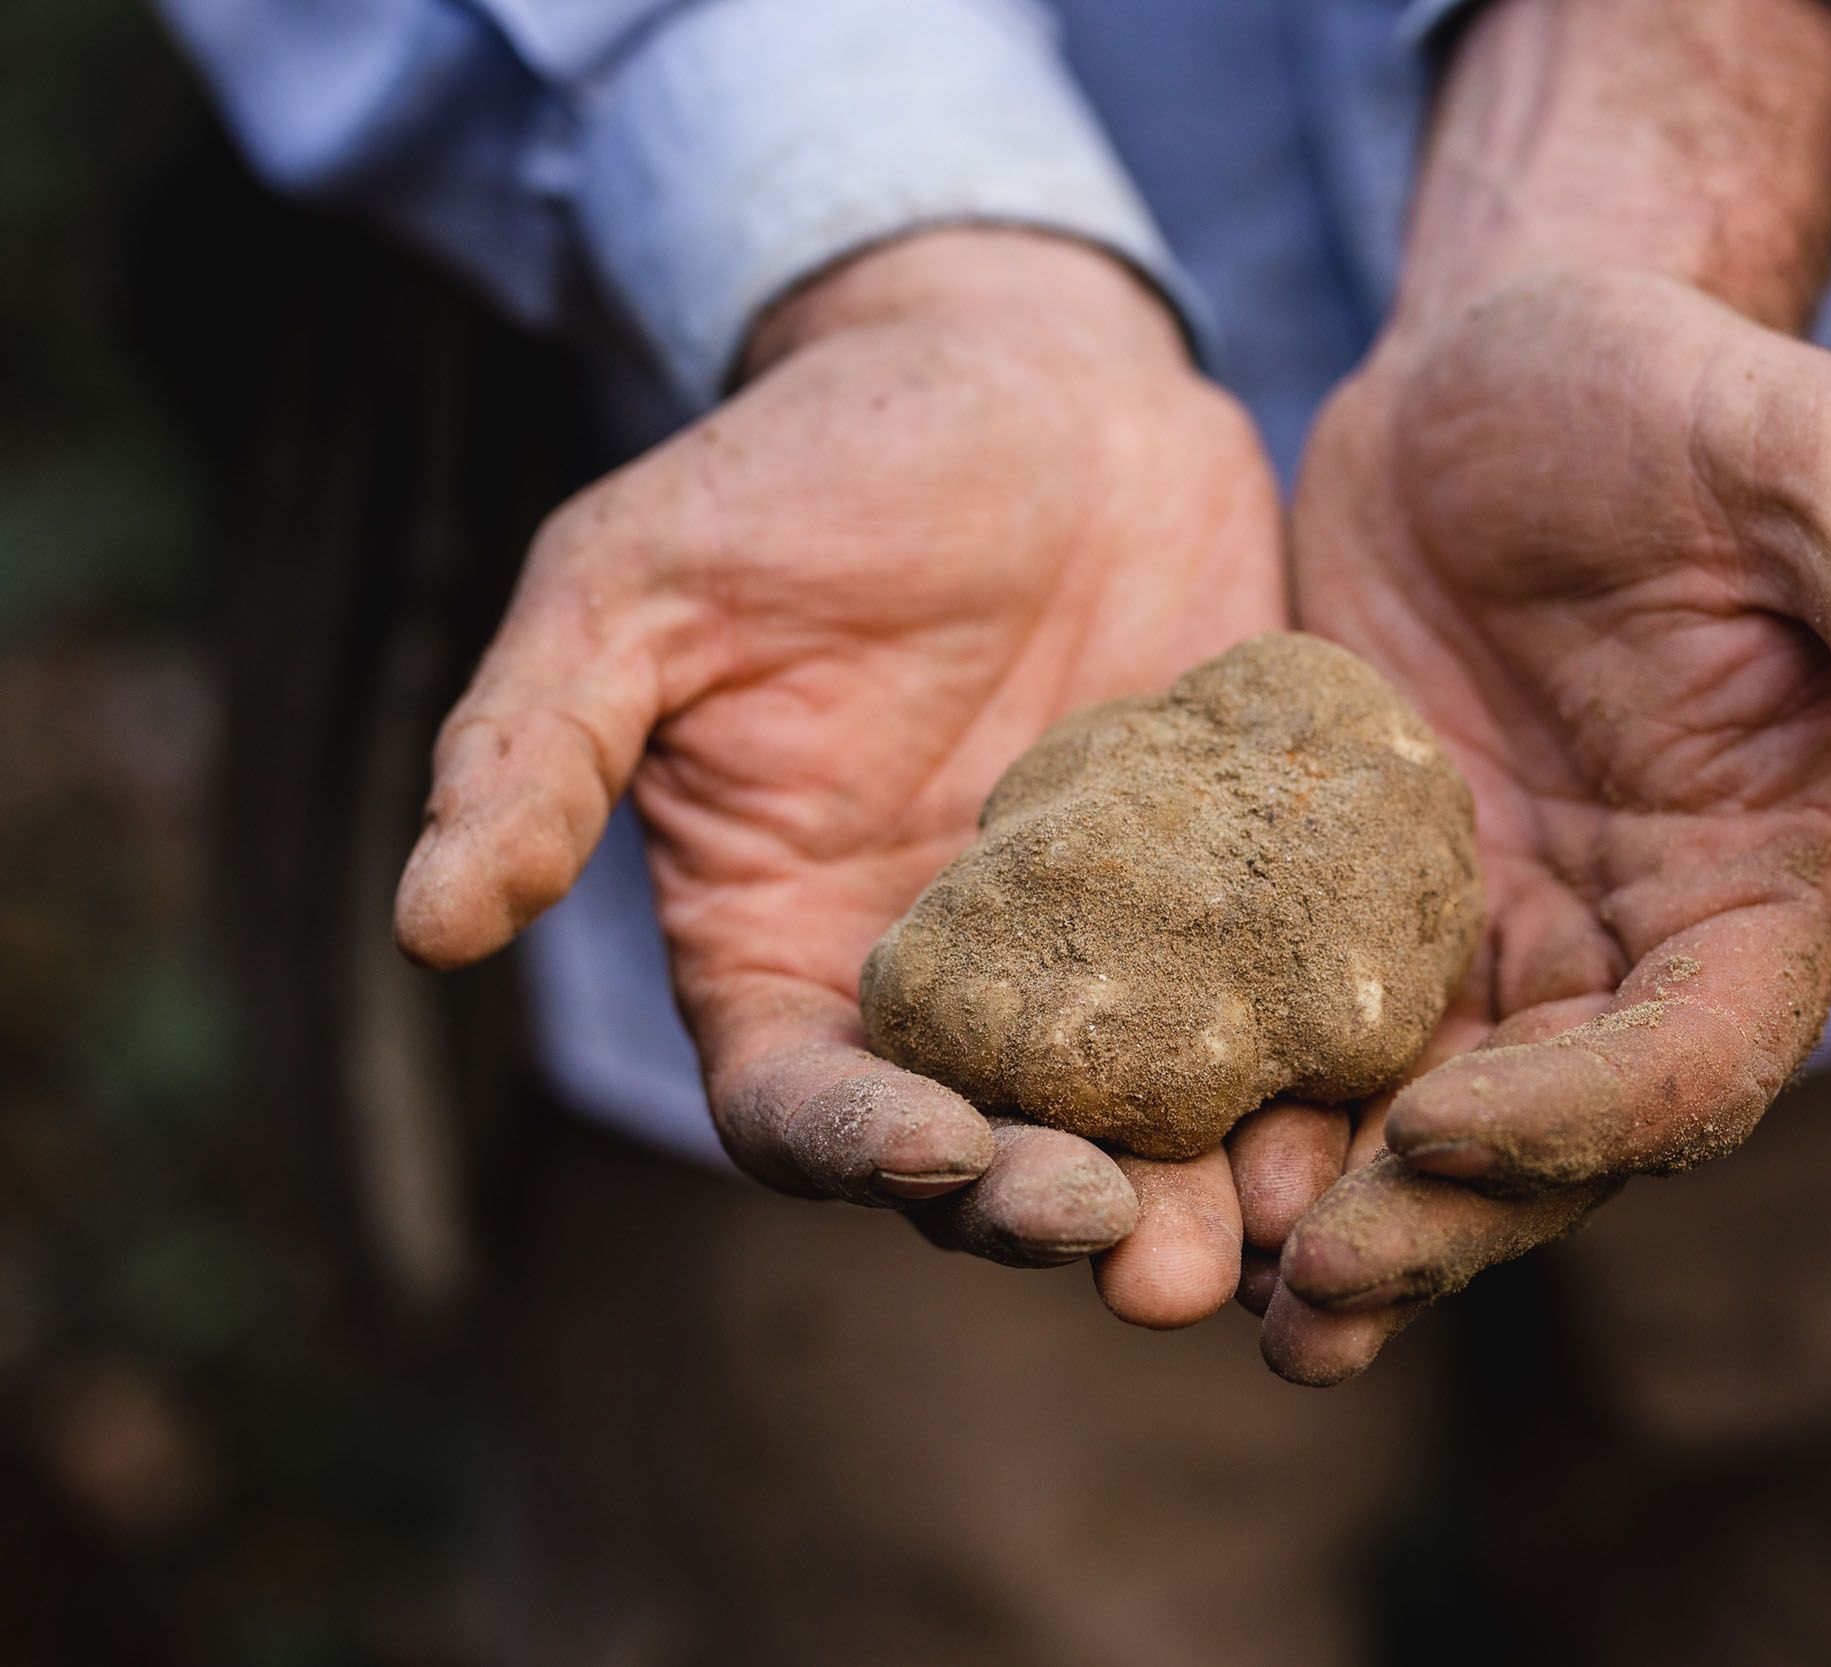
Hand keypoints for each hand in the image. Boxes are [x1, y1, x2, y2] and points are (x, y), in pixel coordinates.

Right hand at [394, 229, 1284, 1325]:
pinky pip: (1288, 1005)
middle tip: (1141, 1253)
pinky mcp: (1248, 897)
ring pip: (1154, 1121)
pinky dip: (1327, 1065)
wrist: (1027, 380)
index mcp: (792, 951)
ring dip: (1206, 1191)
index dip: (864, 1152)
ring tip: (1268, 1229)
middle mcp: (954, 989)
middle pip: (994, 1157)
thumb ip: (540, 746)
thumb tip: (424, 923)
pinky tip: (1384, 1092)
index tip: (946, 1156)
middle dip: (1060, 1214)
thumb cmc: (811, 470)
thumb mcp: (641, 581)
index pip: (807, 1108)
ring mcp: (1117, 956)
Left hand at [1250, 0, 1830, 1382]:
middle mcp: (1631, 954)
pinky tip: (1140, 1157)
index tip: (1448, 1126)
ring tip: (1211, 1290)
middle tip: (1312, 1289)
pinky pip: (1312, 1039)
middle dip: (1439, 1224)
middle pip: (1550, 1141)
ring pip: (1421, 1130)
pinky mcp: (1361, 914)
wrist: (1498, 373)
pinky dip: (1248, 1109)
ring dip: (1330, 1220)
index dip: (1588, 1113)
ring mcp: (1491, 944)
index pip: (1697, 1056)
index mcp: (1761, 891)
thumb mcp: (1815, 460)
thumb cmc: (1678, 398)